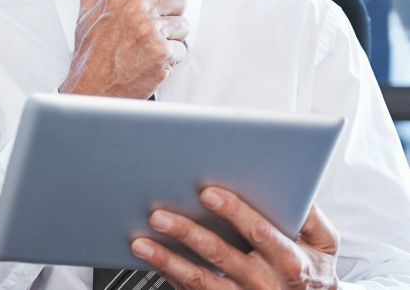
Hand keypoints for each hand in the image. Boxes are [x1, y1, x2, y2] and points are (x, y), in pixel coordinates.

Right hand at [58, 0, 188, 98]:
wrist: (90, 90)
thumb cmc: (89, 53)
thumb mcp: (86, 12)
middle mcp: (136, 10)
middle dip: (172, 15)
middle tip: (154, 29)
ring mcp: (151, 33)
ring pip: (184, 26)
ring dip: (172, 39)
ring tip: (149, 48)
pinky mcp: (162, 55)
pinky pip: (183, 49)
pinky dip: (171, 59)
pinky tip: (151, 62)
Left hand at [131, 186, 339, 289]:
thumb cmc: (312, 270)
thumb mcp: (324, 244)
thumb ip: (310, 216)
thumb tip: (293, 185)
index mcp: (289, 261)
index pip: (258, 232)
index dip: (234, 211)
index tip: (208, 193)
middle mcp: (262, 282)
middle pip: (220, 255)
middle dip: (187, 233)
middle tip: (159, 216)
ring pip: (199, 280)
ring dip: (166, 261)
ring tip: (140, 243)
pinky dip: (167, 275)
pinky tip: (149, 259)